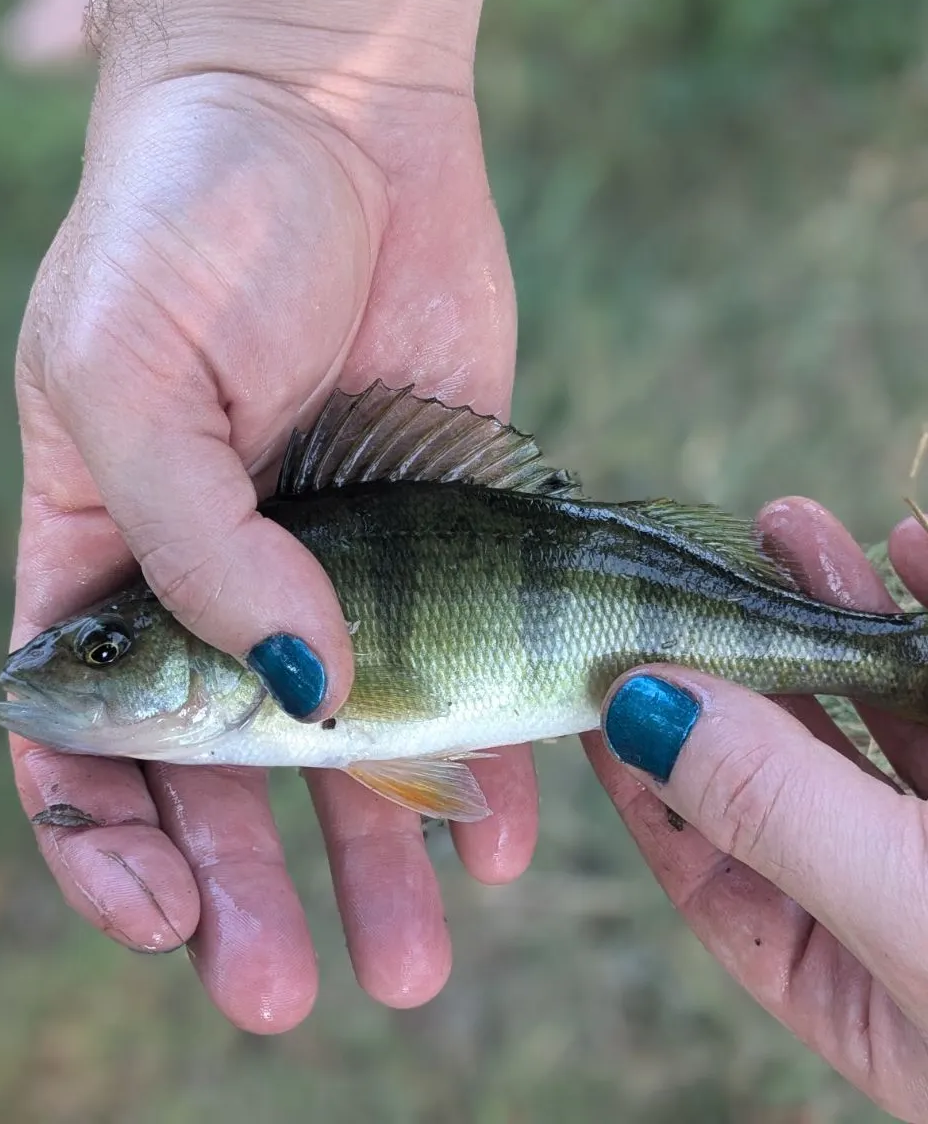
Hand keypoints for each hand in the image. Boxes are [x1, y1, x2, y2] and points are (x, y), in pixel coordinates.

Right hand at [7, 0, 535, 1032]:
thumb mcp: (129, 374)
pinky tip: (496, 830)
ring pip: (343, 748)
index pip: (76, 736)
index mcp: (98, 552)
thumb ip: (194, 546)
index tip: (157, 917)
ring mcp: (327, 565)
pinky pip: (453, 671)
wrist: (327, 109)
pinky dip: (474, 757)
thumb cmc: (185, 221)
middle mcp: (214, 578)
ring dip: (370, 857)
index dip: (104, 844)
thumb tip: (295, 691)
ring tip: (411, 957)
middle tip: (286, 989)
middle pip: (218, 774)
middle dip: (245, 889)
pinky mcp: (435, 534)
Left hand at [586, 498, 927, 1120]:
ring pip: (887, 710)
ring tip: (790, 524)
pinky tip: (916, 545)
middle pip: (792, 763)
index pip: (708, 854)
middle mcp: (904, 898)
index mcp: (847, 971)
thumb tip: (642, 707)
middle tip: (689, 561)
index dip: (646, 760)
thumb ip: (782, 816)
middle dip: (740, 658)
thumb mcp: (922, 922)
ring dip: (836, 612)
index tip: (599, 669)